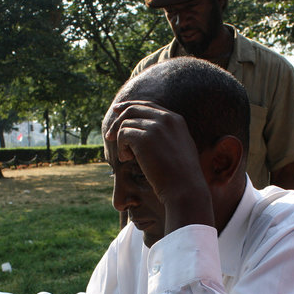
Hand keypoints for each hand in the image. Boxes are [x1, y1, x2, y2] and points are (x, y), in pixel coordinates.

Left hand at [105, 100, 213, 231]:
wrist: (184, 188)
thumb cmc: (181, 176)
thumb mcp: (180, 148)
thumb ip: (167, 135)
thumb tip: (147, 132)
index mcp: (175, 119)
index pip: (147, 105)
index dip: (129, 107)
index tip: (116, 112)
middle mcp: (166, 119)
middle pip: (133, 109)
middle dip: (117, 121)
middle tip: (109, 136)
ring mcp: (156, 127)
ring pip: (126, 124)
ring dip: (121, 141)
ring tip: (127, 157)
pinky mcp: (145, 138)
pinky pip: (123, 135)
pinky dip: (121, 147)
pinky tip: (127, 159)